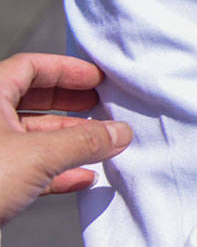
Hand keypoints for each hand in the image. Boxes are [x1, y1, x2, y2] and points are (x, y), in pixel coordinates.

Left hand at [0, 52, 131, 225]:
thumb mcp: (38, 156)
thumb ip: (84, 141)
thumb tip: (121, 133)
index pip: (29, 67)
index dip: (67, 70)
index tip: (97, 78)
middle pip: (30, 100)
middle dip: (70, 105)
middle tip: (100, 107)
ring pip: (30, 137)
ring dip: (67, 141)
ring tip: (101, 146)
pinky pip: (25, 168)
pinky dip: (54, 171)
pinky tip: (82, 178)